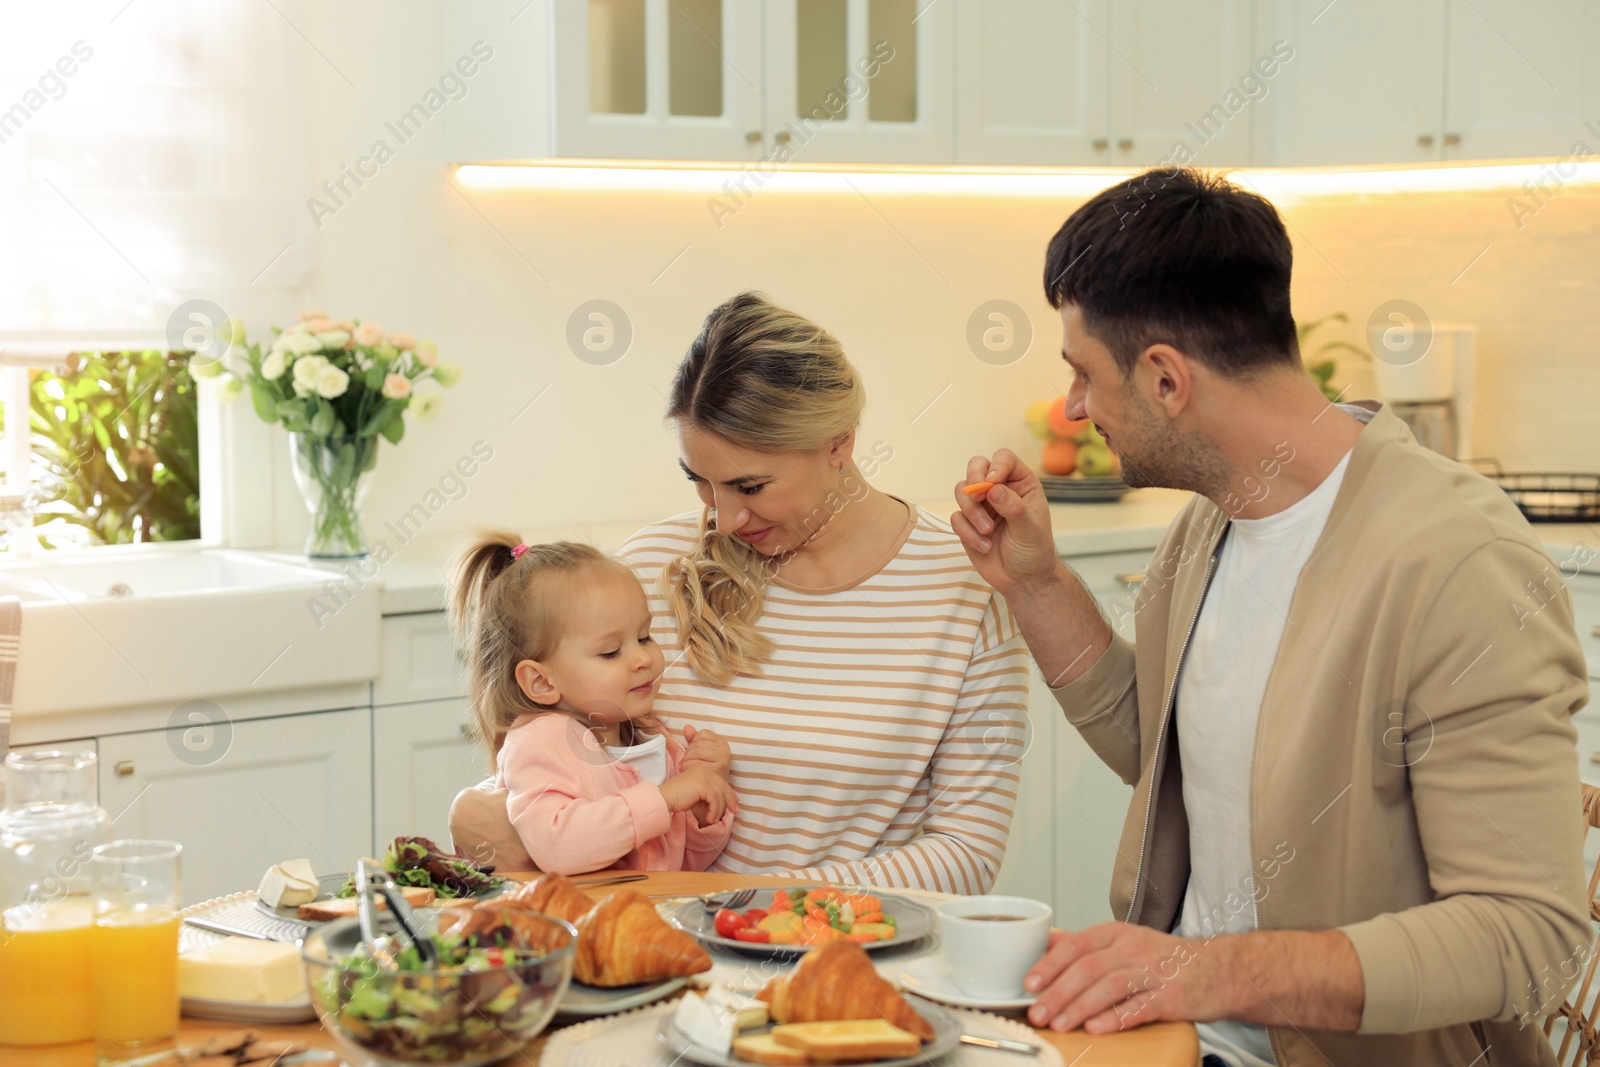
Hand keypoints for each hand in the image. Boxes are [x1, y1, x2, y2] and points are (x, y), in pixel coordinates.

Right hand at [660, 765, 738, 823]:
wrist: (664, 798)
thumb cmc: (677, 799)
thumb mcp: (697, 794)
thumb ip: (710, 794)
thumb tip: (727, 799)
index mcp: (703, 770)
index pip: (721, 781)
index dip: (730, 792)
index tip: (736, 802)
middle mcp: (704, 770)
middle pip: (723, 786)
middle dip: (730, 800)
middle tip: (735, 811)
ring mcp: (703, 776)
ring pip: (720, 795)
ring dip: (718, 810)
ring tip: (712, 820)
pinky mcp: (702, 785)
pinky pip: (715, 800)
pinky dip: (714, 811)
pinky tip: (709, 819)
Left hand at [679, 724, 731, 776]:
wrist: (712, 790)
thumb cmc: (705, 769)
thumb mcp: (700, 751)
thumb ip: (694, 738)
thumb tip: (687, 727)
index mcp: (722, 742)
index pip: (702, 734)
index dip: (693, 742)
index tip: (691, 751)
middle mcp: (725, 750)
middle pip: (699, 743)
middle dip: (688, 752)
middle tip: (684, 761)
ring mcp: (723, 760)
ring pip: (698, 752)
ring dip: (686, 759)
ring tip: (683, 766)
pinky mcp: (718, 770)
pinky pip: (698, 763)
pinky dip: (688, 766)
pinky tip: (685, 771)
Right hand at [950, 449, 1059, 594]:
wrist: (1022, 579)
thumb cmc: (1033, 550)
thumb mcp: (1030, 528)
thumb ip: (1013, 507)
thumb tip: (993, 489)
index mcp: (1020, 484)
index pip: (1004, 459)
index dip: (996, 466)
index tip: (991, 484)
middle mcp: (999, 489)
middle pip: (977, 466)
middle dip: (973, 480)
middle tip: (978, 497)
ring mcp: (981, 505)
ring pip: (962, 491)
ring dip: (972, 512)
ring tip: (987, 531)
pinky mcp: (967, 523)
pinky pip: (956, 518)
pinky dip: (967, 532)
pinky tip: (984, 546)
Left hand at [1024, 923, 1232, 1033]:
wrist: (1220, 969)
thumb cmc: (1165, 959)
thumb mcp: (1125, 941)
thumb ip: (1087, 944)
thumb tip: (1046, 943)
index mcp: (1116, 933)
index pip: (1076, 944)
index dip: (1050, 964)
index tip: (1029, 984)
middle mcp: (1133, 948)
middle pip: (1088, 968)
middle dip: (1058, 993)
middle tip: (1037, 1013)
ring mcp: (1153, 972)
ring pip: (1109, 986)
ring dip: (1079, 1007)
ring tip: (1059, 1024)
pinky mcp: (1171, 998)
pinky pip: (1139, 1007)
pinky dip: (1115, 1018)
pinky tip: (1096, 1028)